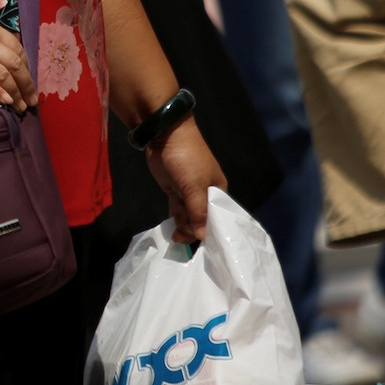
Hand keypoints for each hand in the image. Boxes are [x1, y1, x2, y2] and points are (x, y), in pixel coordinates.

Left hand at [146, 119, 221, 243]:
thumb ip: (198, 211)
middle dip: (195, 231)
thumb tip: (203, 236)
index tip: (206, 248)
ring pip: (189, 217)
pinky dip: (176, 220)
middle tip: (182, 240)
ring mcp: (189, 193)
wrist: (165, 135)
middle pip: (203, 220)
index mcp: (218, 192)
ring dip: (183, 228)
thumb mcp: (194, 186)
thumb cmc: (187, 159)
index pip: (219, 218)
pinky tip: (173, 232)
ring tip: (176, 239)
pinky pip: (178, 211)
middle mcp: (206, 195)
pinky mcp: (175, 191)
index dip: (213, 232)